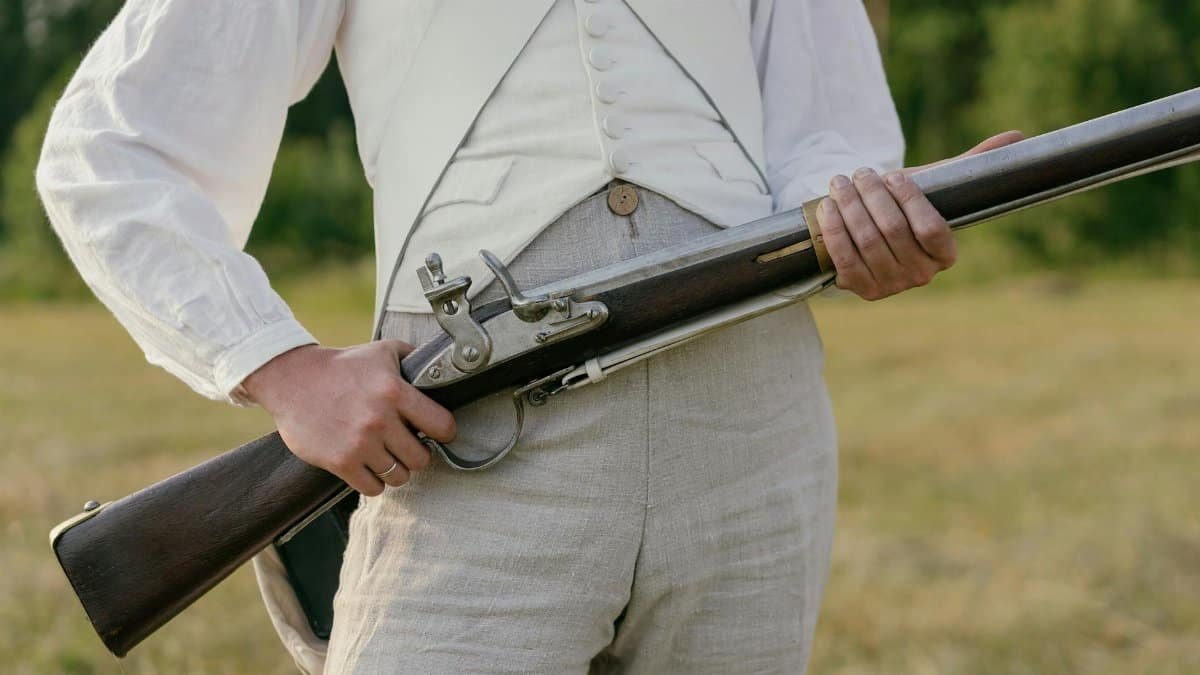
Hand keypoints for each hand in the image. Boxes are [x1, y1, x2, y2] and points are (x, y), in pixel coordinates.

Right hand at [242, 342, 456, 495]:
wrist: (292, 378)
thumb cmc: (341, 365)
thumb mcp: (382, 350)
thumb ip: (414, 357)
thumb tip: (441, 365)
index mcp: (395, 392)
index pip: (442, 425)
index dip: (445, 432)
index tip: (437, 432)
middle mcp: (379, 420)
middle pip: (422, 458)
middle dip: (418, 453)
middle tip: (407, 445)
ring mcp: (359, 444)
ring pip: (399, 476)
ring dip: (396, 469)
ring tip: (387, 456)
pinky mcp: (339, 462)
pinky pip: (372, 488)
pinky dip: (374, 482)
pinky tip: (369, 467)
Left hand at [817, 130, 1024, 299]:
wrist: (864, 234)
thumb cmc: (901, 207)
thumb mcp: (933, 187)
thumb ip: (970, 166)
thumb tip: (1016, 137)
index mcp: (945, 254)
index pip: (930, 228)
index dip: (909, 199)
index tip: (894, 175)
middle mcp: (921, 275)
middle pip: (893, 231)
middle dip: (872, 195)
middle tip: (861, 173)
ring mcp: (891, 286)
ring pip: (866, 241)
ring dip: (849, 207)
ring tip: (841, 183)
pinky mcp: (860, 290)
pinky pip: (845, 257)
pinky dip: (834, 228)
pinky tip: (829, 206)